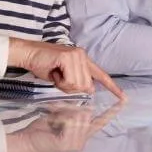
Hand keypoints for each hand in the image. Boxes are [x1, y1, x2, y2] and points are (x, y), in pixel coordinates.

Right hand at [7, 40, 125, 99]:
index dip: (112, 87)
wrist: (28, 53)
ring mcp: (76, 55)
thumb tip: (88, 90)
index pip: (101, 75)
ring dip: (64, 85)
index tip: (123, 97)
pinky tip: (53, 73)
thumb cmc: (43, 65)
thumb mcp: (62, 76)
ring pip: (78, 85)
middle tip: (58, 79)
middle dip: (71, 88)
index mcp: (83, 59)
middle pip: (86, 86)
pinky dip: (60, 82)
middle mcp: (82, 55)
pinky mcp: (68, 57)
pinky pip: (69, 81)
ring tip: (55, 75)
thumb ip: (76, 82)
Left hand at [7, 102, 121, 151]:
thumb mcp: (60, 116)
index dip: (113, 111)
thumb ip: (73, 111)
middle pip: (86, 113)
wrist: (26, 141)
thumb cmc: (42, 129)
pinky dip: (59, 117)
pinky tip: (52, 122)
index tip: (124, 100)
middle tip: (54, 115)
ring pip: (77, 116)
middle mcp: (82, 141)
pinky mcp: (66, 143)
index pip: (101, 121)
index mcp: (83, 134)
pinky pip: (69, 121)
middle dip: (70, 109)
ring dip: (62, 113)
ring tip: (51, 120)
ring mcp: (75, 143)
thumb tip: (83, 104)